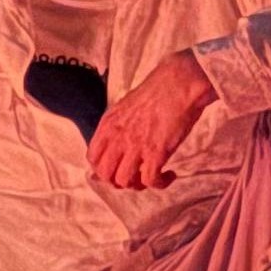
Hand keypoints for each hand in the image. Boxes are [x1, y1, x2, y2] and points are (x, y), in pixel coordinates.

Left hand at [88, 50, 216, 189]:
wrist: (178, 85)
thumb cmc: (157, 93)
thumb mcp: (125, 107)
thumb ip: (118, 126)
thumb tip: (117, 144)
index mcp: (108, 125)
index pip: (92, 158)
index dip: (103, 170)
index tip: (118, 170)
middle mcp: (118, 137)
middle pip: (105, 174)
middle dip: (119, 182)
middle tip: (136, 178)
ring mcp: (135, 146)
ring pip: (125, 181)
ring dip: (139, 185)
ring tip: (153, 176)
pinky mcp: (156, 152)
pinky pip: (151, 180)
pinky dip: (160, 183)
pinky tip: (169, 175)